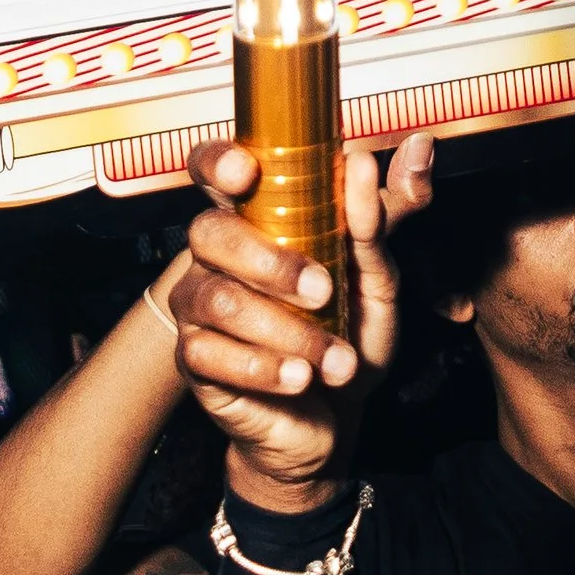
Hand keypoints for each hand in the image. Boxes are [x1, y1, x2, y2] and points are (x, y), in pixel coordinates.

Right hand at [165, 133, 432, 508]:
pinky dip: (266, 368)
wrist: (337, 415)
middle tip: (324, 291)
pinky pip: (212, 353)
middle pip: (210, 233)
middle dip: (270, 261)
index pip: (215, 170)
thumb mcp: (378, 275)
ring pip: (219, 299)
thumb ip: (380, 219)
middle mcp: (217, 256)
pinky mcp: (194, 358)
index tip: (247, 171)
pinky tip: (301, 378)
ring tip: (338, 360)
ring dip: (288, 330)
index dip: (218, 162)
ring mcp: (199, 306)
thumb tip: (379, 159)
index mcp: (257, 220)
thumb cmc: (349, 330)